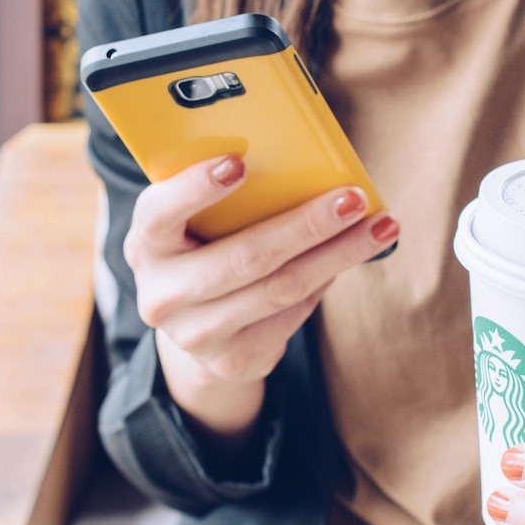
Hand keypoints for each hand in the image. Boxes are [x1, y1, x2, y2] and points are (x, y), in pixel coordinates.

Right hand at [124, 154, 398, 446]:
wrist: (196, 327)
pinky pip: (292, 313)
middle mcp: (162, 293)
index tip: (238, 163)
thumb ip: (233, 198)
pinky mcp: (232, 361)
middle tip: (353, 199)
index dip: (195, 188)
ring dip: (338, 255)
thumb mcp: (199, 222)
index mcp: (146, 243)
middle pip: (245, 256)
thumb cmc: (207, 248)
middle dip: (307, 224)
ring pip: (281, 288)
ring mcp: (194, 334)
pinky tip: (349, 257)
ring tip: (378, 227)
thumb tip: (311, 171)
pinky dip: (324, 280)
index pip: (160, 212)